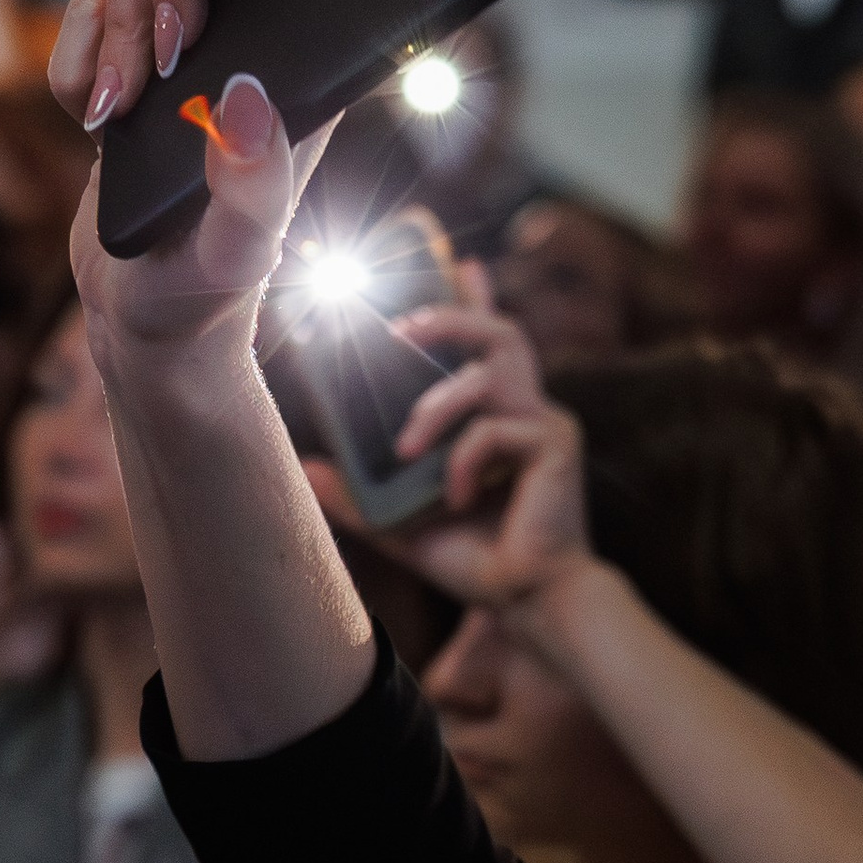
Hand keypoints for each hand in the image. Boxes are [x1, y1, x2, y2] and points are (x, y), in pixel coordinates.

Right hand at [49, 0, 353, 367]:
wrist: (151, 319)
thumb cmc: (214, 289)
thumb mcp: (243, 251)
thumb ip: (254, 185)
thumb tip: (247, 99)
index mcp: (307, 57)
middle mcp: (251, 31)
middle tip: (170, 55)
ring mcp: (185, 40)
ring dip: (120, 22)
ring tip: (126, 112)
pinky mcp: (124, 59)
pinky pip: (87, 7)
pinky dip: (78, 59)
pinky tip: (98, 126)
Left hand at [373, 288, 595, 610]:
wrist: (527, 602)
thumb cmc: (477, 561)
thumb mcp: (402, 522)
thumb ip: (360, 494)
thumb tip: (306, 468)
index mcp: (499, 417)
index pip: (488, 340)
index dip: (476, 295)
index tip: (461, 260)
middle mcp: (527, 410)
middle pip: (498, 329)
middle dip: (449, 313)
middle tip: (398, 329)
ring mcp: (546, 423)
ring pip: (491, 367)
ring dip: (439, 401)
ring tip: (409, 446)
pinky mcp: (556, 445)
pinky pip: (495, 428)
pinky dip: (464, 461)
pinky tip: (455, 499)